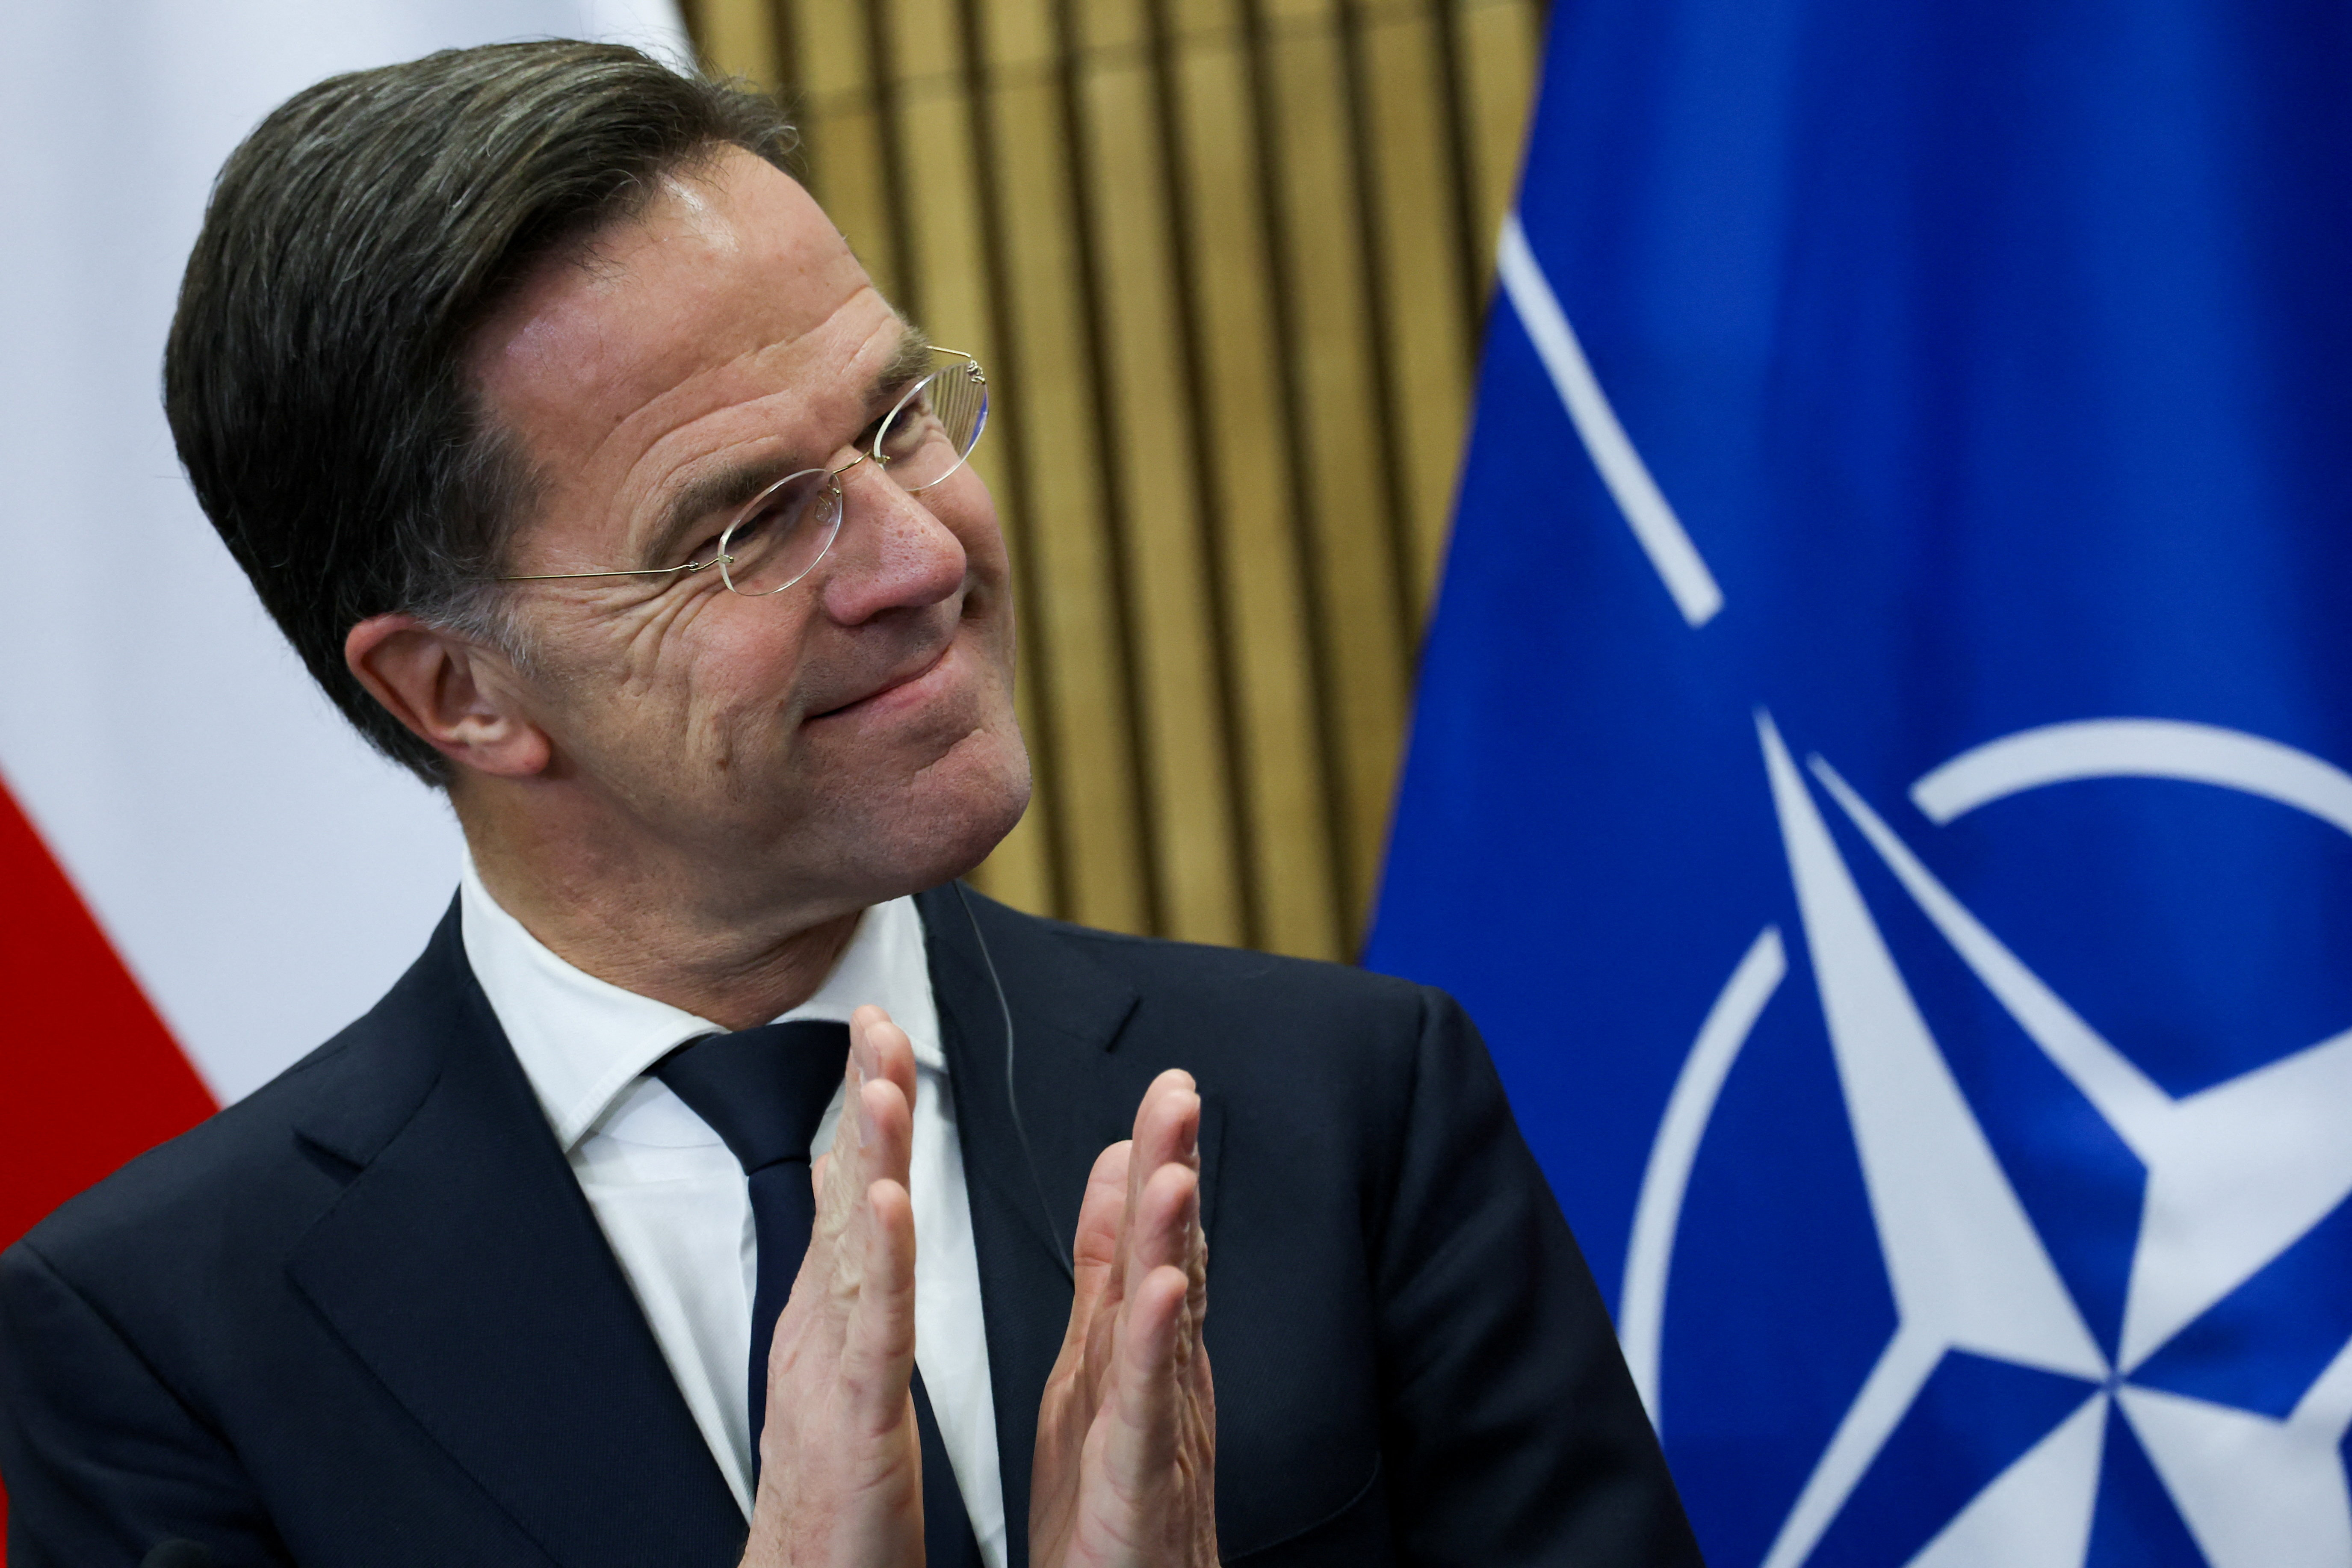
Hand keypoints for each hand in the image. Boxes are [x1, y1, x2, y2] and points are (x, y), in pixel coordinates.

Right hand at [738, 1006, 925, 1567]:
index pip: (853, 1187)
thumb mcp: (847, 1369)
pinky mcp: (858, 1421)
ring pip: (854, 1246)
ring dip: (867, 1158)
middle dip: (861, 1100)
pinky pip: (874, 1331)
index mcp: (834, 1317)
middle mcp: (822, 1329)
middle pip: (845, 1193)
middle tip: (873, 1014)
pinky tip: (885, 1201)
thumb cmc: (836, 1495)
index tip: (878, 1025)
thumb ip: (854, 1284)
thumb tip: (852, 1201)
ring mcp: (832, 1370)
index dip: (865, 1104)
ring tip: (879, 1078)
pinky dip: (880, 1262)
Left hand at [1031, 1069, 1218, 1567]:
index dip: (1162, 1159)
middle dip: (1177, 1173)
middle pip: (1174, 1259)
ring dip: (1175, 1242)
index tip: (1166, 1086)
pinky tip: (1163, 1294)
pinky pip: (1147, 1409)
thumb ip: (1110, 1268)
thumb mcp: (1098, 1364)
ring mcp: (1160, 1428)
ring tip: (1174, 1170)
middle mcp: (1163, 1376)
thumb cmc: (1109, 1501)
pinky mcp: (1139, 1483)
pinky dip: (1155, 1349)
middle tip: (1179, 1094)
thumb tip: (1121, 1172)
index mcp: (1139, 1346)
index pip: (1157, 1237)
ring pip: (1169, 1322)